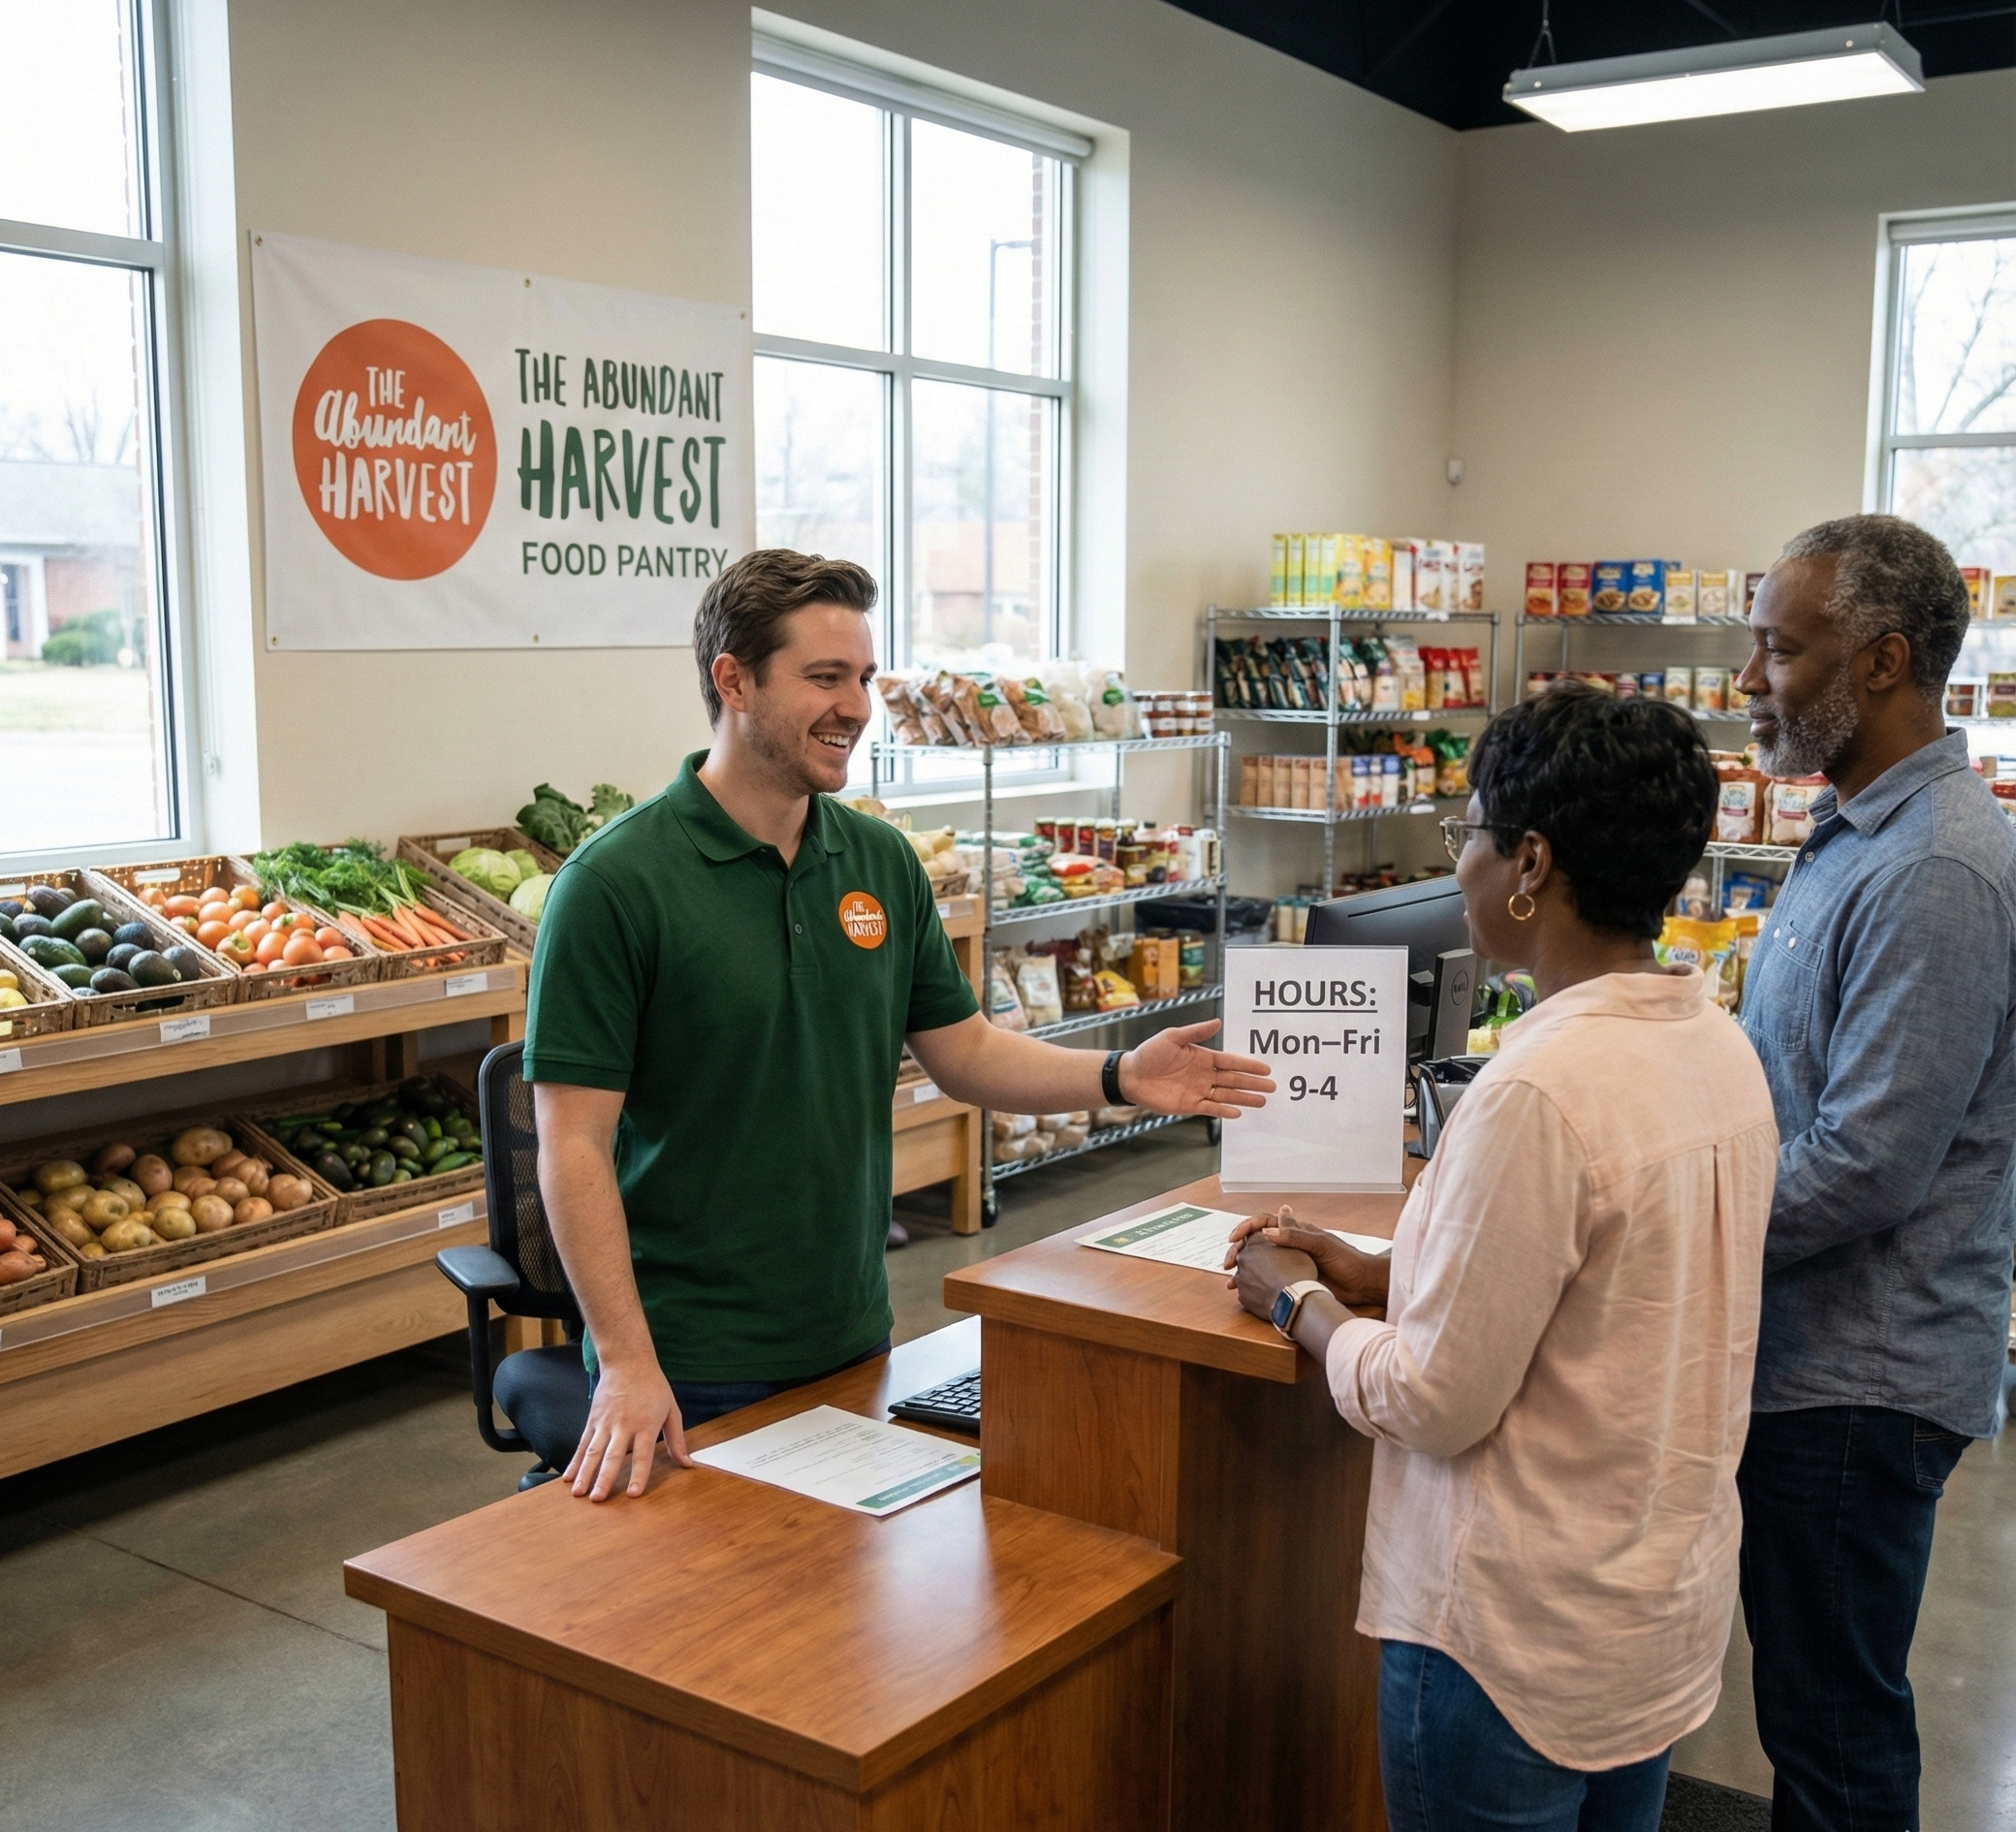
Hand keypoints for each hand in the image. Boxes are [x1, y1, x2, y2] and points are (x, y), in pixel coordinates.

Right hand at [564, 1356, 689, 1500]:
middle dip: (604, 1479)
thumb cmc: (652, 1386)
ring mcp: (605, 1423)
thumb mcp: (671, 1410)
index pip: (642, 1455)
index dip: (638, 1475)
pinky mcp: (592, 1420)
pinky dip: (574, 1461)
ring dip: (584, 1473)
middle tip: (598, 1499)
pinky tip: (568, 1476)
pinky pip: (583, 1444)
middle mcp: (623, 1425)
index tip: (633, 1494)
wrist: (628, 1361)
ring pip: (593, 1452)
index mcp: (646, 1424)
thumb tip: (687, 1464)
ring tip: (578, 1493)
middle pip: (613, 1456)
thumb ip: (677, 1439)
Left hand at [1121, 1020, 1274, 1118]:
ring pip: (1226, 1095)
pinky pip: (1210, 1108)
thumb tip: (1218, 1022)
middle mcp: (1204, 1074)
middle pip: (1233, 1079)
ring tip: (1262, 1101)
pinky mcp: (1189, 1105)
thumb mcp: (1172, 1037)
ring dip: (1244, 1098)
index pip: (1230, 1061)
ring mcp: (1198, 1090)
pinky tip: (1238, 1112)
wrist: (1130, 1075)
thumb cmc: (1149, 1053)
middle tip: (1272, 1087)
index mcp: (1202, 1057)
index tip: (1266, 1068)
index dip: (1248, 1065)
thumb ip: (1195, 1032)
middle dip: (1252, 1083)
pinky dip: (1224, 1111)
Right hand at [1223, 1204, 1390, 1307]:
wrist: (1362, 1285)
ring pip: (1258, 1261)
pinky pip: (1267, 1279)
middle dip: (1238, 1250)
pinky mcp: (1292, 1280)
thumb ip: (1296, 1237)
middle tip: (1227, 1263)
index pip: (1264, 1222)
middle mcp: (1289, 1245)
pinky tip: (1244, 1292)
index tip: (1234, 1239)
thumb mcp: (1322, 1246)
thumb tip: (1266, 1232)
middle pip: (1256, 1242)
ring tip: (1230, 1280)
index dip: (1246, 1228)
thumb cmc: (1347, 1261)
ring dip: (1242, 1268)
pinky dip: (1254, 1283)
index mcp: (1296, 1231)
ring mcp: (1290, 1262)